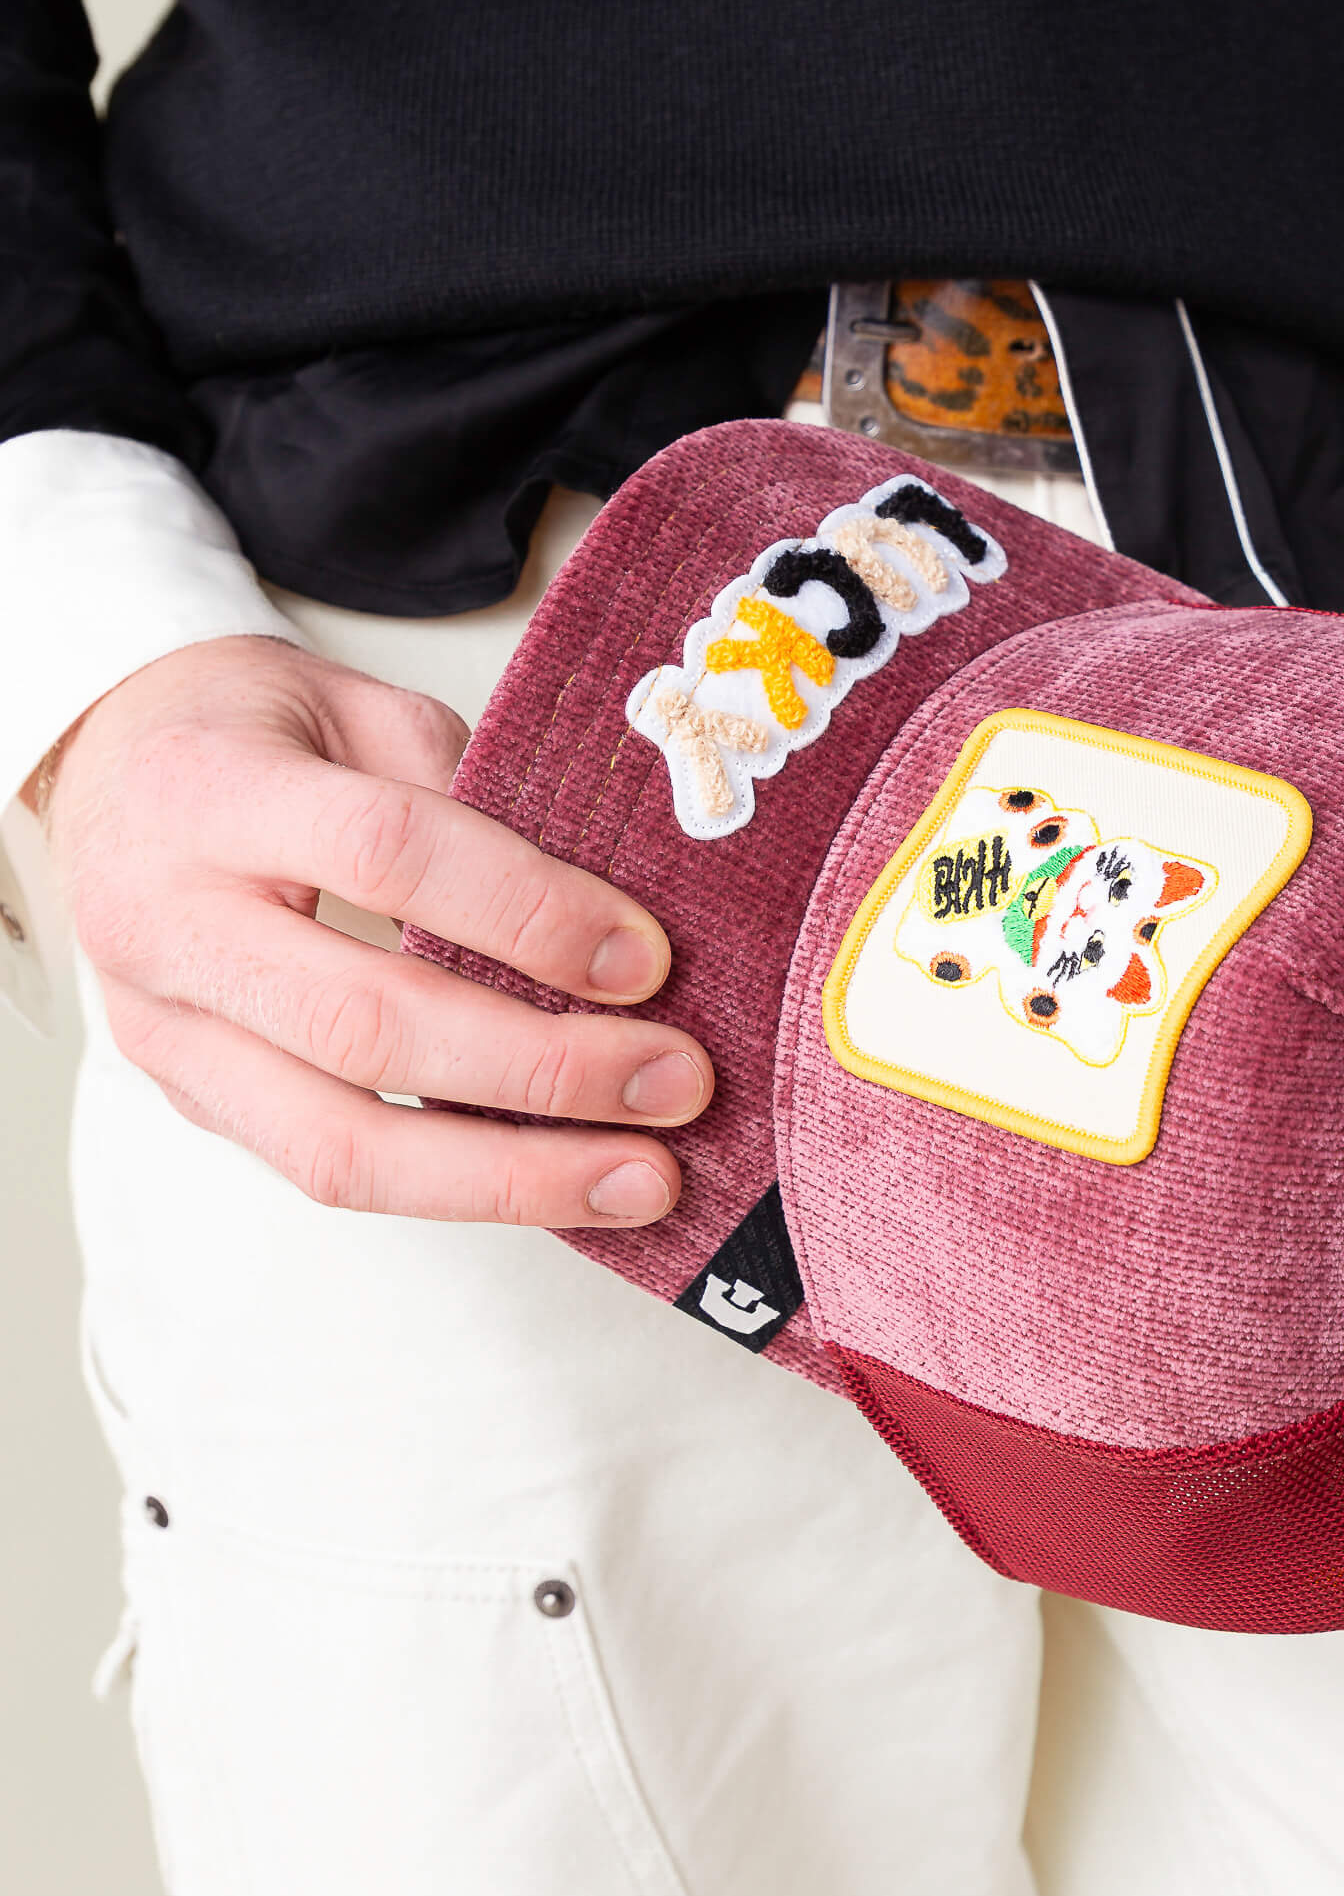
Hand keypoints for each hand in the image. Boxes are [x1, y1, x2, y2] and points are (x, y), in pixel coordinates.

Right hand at [39, 635, 712, 1226]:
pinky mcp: (197, 1099)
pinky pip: (333, 1168)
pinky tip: (566, 1182)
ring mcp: (171, 1031)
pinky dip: (464, 1186)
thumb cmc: (260, 735)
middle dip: (542, 1070)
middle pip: (366, 1026)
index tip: (645, 957)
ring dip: (512, 1175)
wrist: (114, 769)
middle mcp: (172, 924)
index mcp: (214, 793)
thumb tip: (621, 909)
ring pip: (339, 1144)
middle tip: (676, 1082)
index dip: (528, 912)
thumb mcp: (362, 709)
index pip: (386, 855)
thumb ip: (472, 788)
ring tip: (644, 1179)